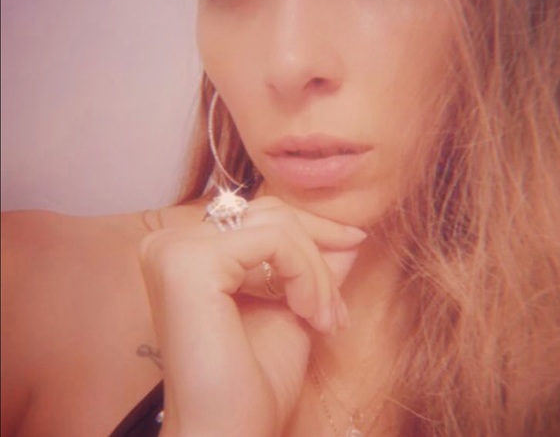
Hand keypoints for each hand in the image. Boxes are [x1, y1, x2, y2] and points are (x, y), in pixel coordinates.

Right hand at [139, 195, 365, 436]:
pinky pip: (274, 240)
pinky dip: (305, 273)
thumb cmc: (254, 380)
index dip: (314, 230)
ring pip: (276, 224)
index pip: (260, 214)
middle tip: (336, 307)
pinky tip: (308, 314)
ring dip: (316, 270)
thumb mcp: (294, 305)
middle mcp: (169, 242)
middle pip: (269, 212)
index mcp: (185, 250)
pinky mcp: (188, 262)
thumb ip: (315, 264)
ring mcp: (174, 249)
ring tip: (324, 318)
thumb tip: (350, 233)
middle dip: (318, 253)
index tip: (356, 241)